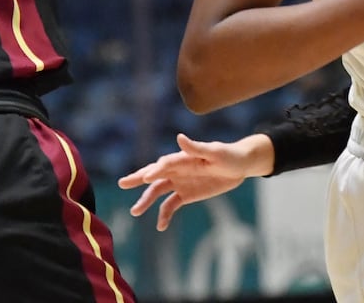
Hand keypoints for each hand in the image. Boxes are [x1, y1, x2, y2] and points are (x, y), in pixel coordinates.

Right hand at [118, 133, 275, 231]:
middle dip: (137, 179)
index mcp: (182, 158)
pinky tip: (160, 226)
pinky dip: (164, 215)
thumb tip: (179, 138)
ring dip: (146, 201)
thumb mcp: (215, 152)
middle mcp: (177, 170)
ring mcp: (180, 182)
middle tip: (123, 183)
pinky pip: (170, 206)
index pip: (165, 164)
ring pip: (158, 192)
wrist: (240, 167)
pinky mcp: (186, 195)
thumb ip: (196, 147)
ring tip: (135, 211)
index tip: (146, 178)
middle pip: (154, 175)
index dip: (156, 170)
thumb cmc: (228, 155)